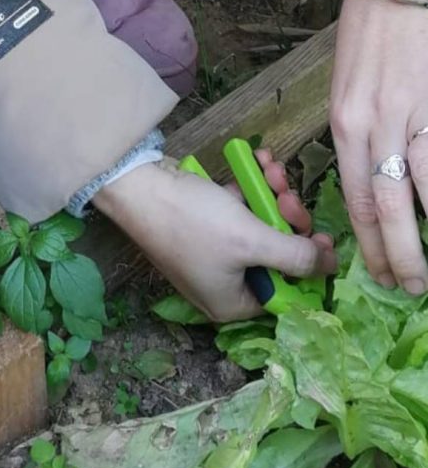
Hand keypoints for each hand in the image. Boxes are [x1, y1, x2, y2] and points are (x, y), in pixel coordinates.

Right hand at [94, 160, 334, 321]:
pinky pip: (237, 215)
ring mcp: (210, 255)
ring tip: (271, 169)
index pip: (286, 292)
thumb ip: (298, 257)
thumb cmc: (194, 222)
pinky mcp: (201, 228)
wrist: (139, 188)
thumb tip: (328, 266)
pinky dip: (249, 192)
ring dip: (271, 197)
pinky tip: (257, 164)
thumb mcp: (253, 242)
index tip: (320, 234)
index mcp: (232, 303)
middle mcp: (222, 285)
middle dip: (286, 220)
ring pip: (258, 230)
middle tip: (288, 195)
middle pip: (274, 257)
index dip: (308, 264)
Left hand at [331, 0, 427, 293]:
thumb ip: (358, 137)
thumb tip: (374, 181)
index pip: (356, 199)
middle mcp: (379, 126)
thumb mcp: (346, 91)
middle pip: (389, 206)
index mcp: (346, 125)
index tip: (377, 272)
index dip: (369, 243)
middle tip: (410, 287)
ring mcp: (418, 115)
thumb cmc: (370, 39)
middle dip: (401, 254)